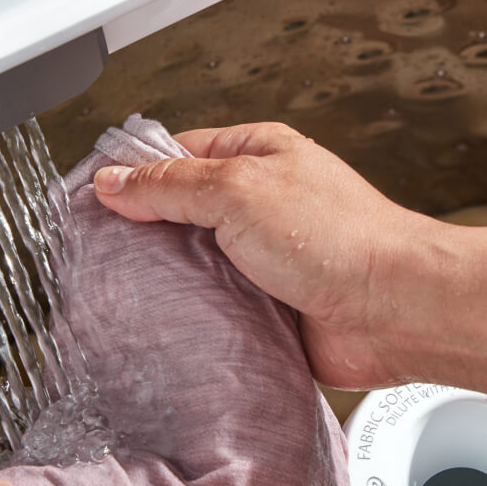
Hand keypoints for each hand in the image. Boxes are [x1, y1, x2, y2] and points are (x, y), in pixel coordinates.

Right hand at [91, 122, 447, 389]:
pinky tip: (170, 329)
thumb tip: (115, 182)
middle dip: (146, 236)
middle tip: (105, 255)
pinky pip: (216, 314)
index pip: (177, 155)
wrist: (392, 311)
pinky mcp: (269, 311)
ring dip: (171, 285)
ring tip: (132, 295)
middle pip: (180, 216)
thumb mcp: (238, 189)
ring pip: (194, 270)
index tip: (94, 201)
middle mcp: (263, 207)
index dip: (134, 176)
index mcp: (258, 156)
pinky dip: (195, 322)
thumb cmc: (340, 239)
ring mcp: (266, 262)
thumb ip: (171, 185)